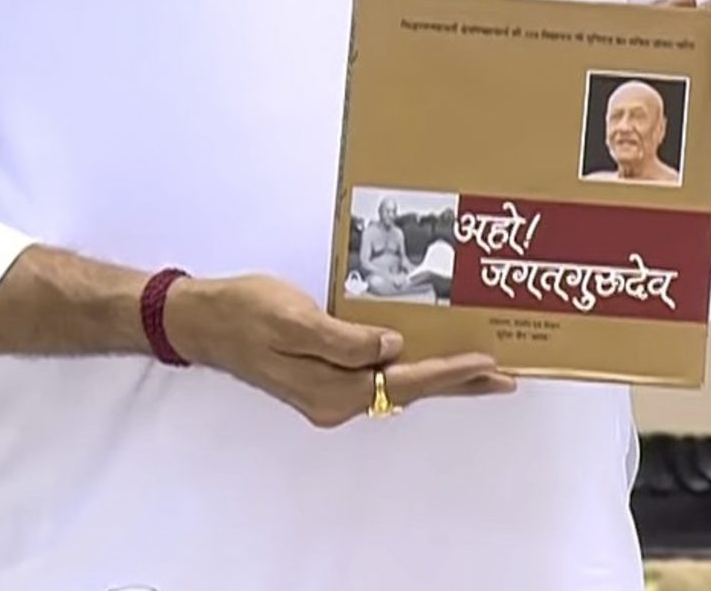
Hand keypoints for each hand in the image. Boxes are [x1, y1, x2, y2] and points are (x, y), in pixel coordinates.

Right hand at [165, 274, 514, 426]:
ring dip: (439, 377)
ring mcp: (329, 392)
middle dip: (459, 384)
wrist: (203, 320)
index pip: (404, 381)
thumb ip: (345, 339)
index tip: (487, 361)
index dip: (449, 371)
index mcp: (330, 389)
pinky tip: (428, 354)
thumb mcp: (294, 318)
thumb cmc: (245, 311)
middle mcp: (334, 400)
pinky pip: (379, 376)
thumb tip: (393, 349)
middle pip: (410, 391)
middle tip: (507, 376)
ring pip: (398, 385)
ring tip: (481, 368)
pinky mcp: (325, 379)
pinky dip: (411, 367)